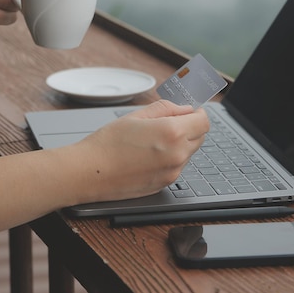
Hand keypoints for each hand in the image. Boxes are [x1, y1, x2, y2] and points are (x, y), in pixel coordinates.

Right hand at [66, 100, 209, 203]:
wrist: (89, 173)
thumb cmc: (107, 143)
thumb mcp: (137, 115)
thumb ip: (166, 109)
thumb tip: (185, 108)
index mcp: (172, 133)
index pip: (204, 122)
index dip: (197, 113)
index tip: (189, 111)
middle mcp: (177, 155)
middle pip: (200, 137)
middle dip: (190, 127)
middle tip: (169, 122)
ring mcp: (172, 172)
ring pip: (189, 153)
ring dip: (180, 144)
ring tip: (153, 140)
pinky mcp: (164, 184)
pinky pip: (177, 167)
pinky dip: (170, 158)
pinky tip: (148, 155)